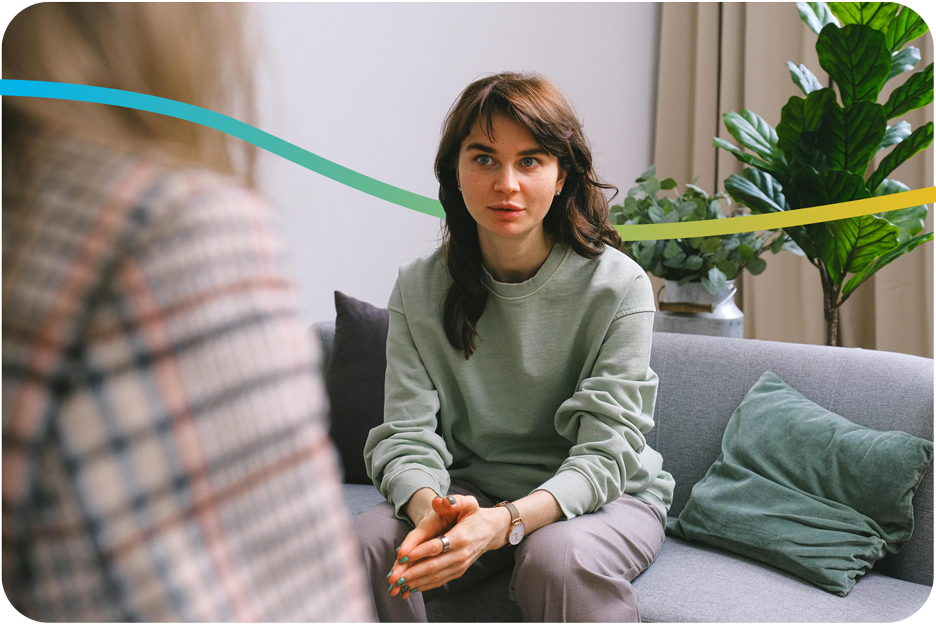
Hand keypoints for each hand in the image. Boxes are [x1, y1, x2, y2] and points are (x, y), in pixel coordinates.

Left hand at [387, 495, 509, 598]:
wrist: (490, 531)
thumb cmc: (474, 516)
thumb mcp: (469, 503)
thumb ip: (456, 501)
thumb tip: (440, 501)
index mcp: (461, 537)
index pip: (437, 546)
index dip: (418, 551)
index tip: (401, 556)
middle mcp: (461, 555)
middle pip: (433, 566)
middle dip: (411, 573)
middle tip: (392, 578)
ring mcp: (459, 566)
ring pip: (435, 577)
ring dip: (414, 583)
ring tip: (396, 586)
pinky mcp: (457, 572)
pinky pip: (439, 581)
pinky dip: (423, 586)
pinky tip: (409, 589)